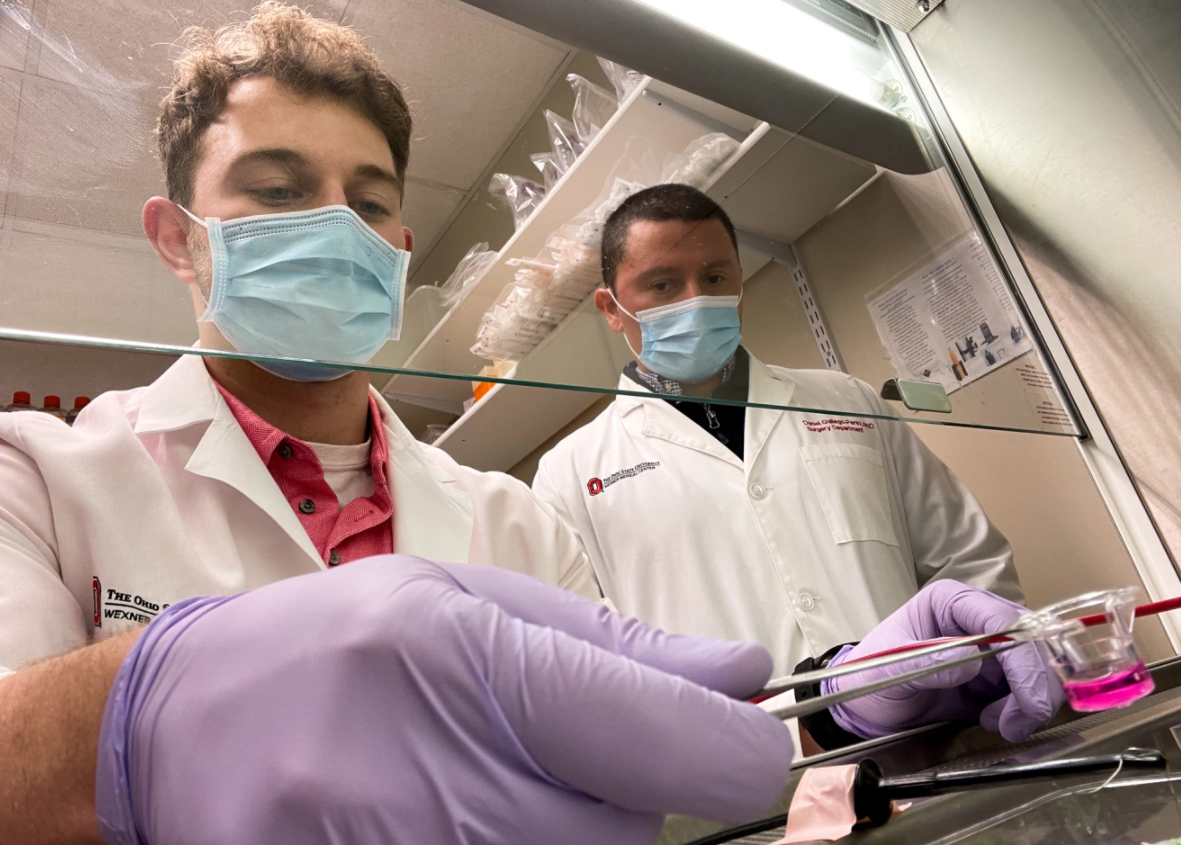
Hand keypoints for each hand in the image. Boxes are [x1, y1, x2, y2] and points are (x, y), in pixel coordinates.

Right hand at [96, 556, 791, 844]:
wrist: (173, 726)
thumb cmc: (335, 642)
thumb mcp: (468, 602)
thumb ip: (611, 647)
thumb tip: (741, 677)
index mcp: (464, 657)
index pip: (665, 739)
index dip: (732, 750)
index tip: (738, 745)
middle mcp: (429, 774)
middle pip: (628, 835)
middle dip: (626, 799)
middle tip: (561, 758)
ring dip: (565, 836)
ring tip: (492, 784)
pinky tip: (458, 815)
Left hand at [823, 581, 1061, 742]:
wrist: (867, 708)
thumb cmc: (868, 676)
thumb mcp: (886, 671)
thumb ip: (923, 664)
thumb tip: (971, 661)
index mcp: (949, 601)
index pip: (1002, 619)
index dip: (1024, 657)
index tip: (1028, 700)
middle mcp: (975, 617)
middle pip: (1032, 642)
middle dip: (1034, 686)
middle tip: (1017, 724)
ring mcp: (991, 645)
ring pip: (1038, 667)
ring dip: (1029, 702)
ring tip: (999, 724)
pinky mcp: (997, 674)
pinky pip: (1028, 688)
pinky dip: (1023, 710)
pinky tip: (996, 721)